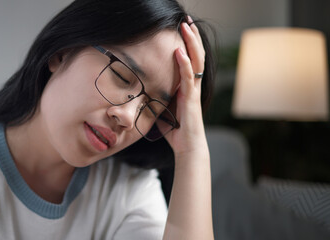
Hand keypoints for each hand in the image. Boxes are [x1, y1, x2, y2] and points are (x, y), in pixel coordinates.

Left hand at [163, 16, 208, 158]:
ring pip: (196, 62)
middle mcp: (193, 85)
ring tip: (185, 27)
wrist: (187, 146)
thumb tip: (144, 93)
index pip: (190, 60)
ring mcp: (194, 91)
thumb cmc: (176, 131)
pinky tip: (179, 52)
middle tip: (186, 21)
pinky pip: (189, 78)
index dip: (187, 44)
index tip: (181, 29)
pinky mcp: (191, 99)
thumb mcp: (164, 110)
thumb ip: (159, 98)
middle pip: (196, 55)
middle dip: (191, 37)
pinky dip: (185, 64)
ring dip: (190, 43)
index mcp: (187, 86)